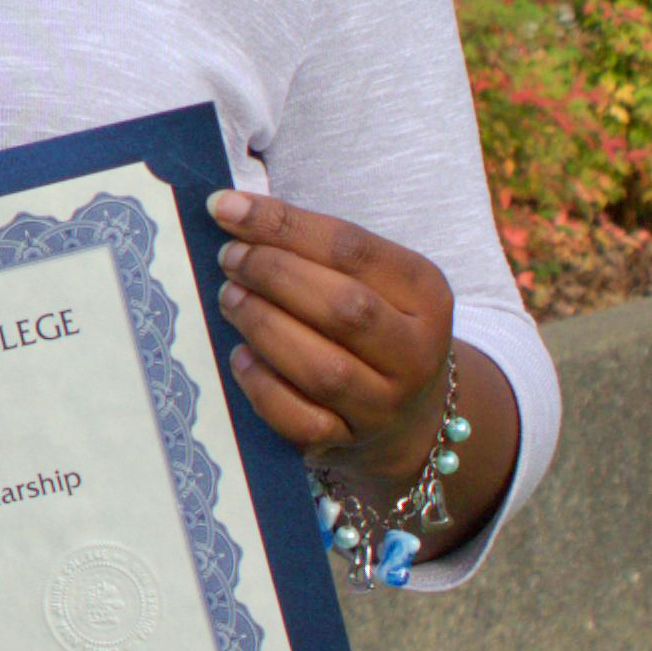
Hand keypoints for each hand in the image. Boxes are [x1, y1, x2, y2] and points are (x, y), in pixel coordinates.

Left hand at [206, 187, 456, 483]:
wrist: (409, 413)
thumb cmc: (372, 324)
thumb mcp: (371, 278)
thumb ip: (314, 248)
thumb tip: (232, 212)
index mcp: (426, 292)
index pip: (351, 248)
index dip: (282, 224)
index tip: (225, 208)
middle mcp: (416, 351)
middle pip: (342, 308)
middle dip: (273, 275)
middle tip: (229, 258)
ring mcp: (385, 404)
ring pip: (322, 368)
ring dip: (263, 325)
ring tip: (230, 298)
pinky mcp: (348, 442)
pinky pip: (299, 419)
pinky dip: (261, 386)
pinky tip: (240, 356)